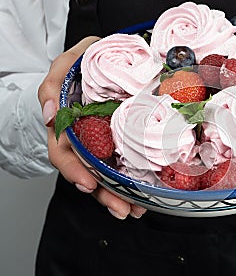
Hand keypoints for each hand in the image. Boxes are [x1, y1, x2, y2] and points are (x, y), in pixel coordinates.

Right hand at [38, 37, 146, 219]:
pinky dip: (132, 183)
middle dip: (104, 194)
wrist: (100, 66)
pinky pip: (123, 166)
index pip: (64, 153)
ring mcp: (103, 143)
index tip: (88, 184)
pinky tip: (143, 195)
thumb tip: (51, 115)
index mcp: (67, 125)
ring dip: (120, 196)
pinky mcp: (120, 143)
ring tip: (136, 209)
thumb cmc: (81, 66)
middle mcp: (83, 139)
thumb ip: (53, 84)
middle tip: (122, 209)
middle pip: (88, 173)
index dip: (74, 170)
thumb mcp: (65, 65)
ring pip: (107, 176)